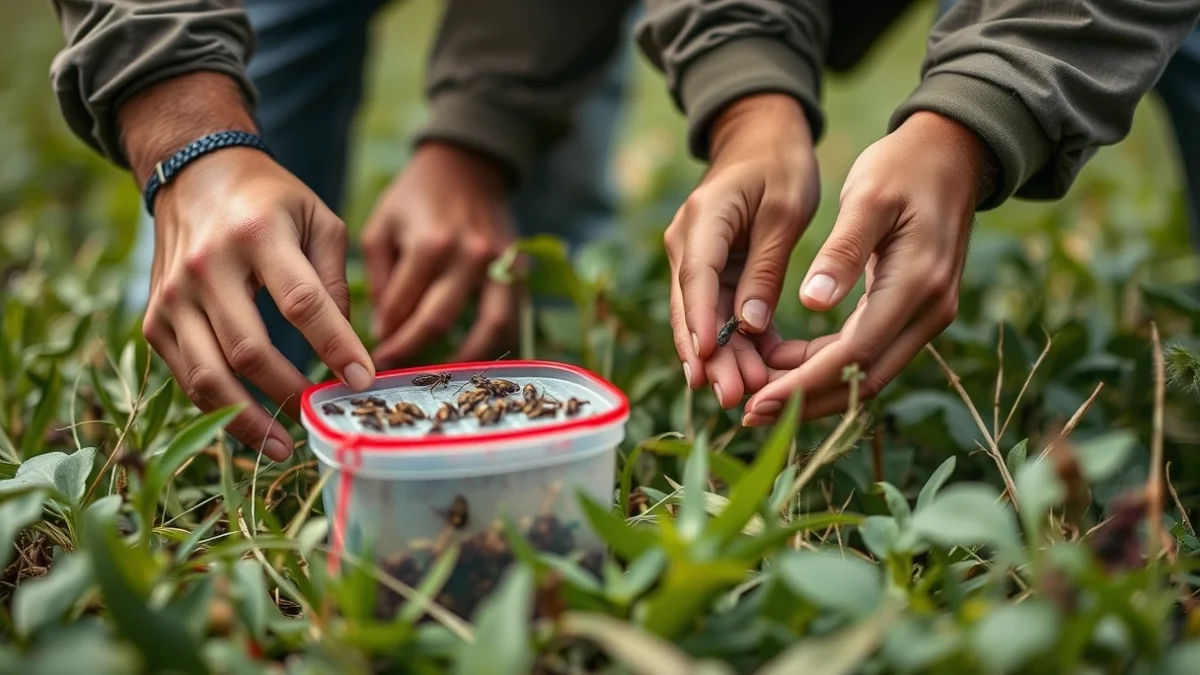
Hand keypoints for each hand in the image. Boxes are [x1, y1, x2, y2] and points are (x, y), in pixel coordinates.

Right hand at [141, 149, 375, 459]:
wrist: (194, 173)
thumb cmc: (271, 201)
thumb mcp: (319, 220)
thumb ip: (335, 280)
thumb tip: (346, 348)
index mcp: (258, 235)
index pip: (302, 303)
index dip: (335, 346)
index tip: (363, 380)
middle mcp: (207, 266)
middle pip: (250, 351)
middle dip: (291, 393)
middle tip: (323, 415)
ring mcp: (174, 296)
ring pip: (209, 376)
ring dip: (248, 420)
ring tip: (284, 446)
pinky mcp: (155, 319)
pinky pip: (186, 377)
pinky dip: (218, 408)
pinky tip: (250, 425)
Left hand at [362, 142, 517, 366]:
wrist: (467, 165)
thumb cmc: (415, 197)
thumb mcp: (381, 226)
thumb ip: (379, 279)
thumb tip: (385, 329)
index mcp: (430, 242)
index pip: (401, 306)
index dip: (384, 335)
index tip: (372, 353)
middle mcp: (469, 254)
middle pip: (439, 321)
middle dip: (412, 352)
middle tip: (395, 370)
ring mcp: (501, 262)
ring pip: (489, 328)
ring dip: (464, 359)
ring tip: (442, 376)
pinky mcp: (520, 268)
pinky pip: (513, 318)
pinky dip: (496, 343)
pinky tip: (476, 357)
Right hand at [666, 94, 820, 407]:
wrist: (761, 137)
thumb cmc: (780, 165)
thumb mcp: (785, 210)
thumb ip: (766, 269)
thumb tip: (748, 326)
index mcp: (705, 218)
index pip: (697, 278)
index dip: (700, 323)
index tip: (707, 362)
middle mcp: (687, 241)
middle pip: (691, 307)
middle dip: (708, 356)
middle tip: (731, 398)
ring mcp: (693, 257)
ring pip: (700, 316)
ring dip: (719, 357)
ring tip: (739, 397)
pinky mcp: (709, 269)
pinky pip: (715, 310)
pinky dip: (732, 341)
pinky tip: (751, 374)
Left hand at [742, 111, 998, 424]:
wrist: (953, 154)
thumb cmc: (903, 166)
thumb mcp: (867, 196)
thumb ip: (842, 252)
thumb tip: (812, 304)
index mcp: (917, 283)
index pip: (854, 354)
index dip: (804, 384)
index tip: (757, 401)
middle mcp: (931, 310)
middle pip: (864, 378)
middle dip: (806, 401)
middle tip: (750, 413)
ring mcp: (929, 315)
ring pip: (869, 373)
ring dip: (816, 388)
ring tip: (761, 392)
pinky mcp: (918, 312)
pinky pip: (871, 352)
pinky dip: (830, 364)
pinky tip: (787, 363)